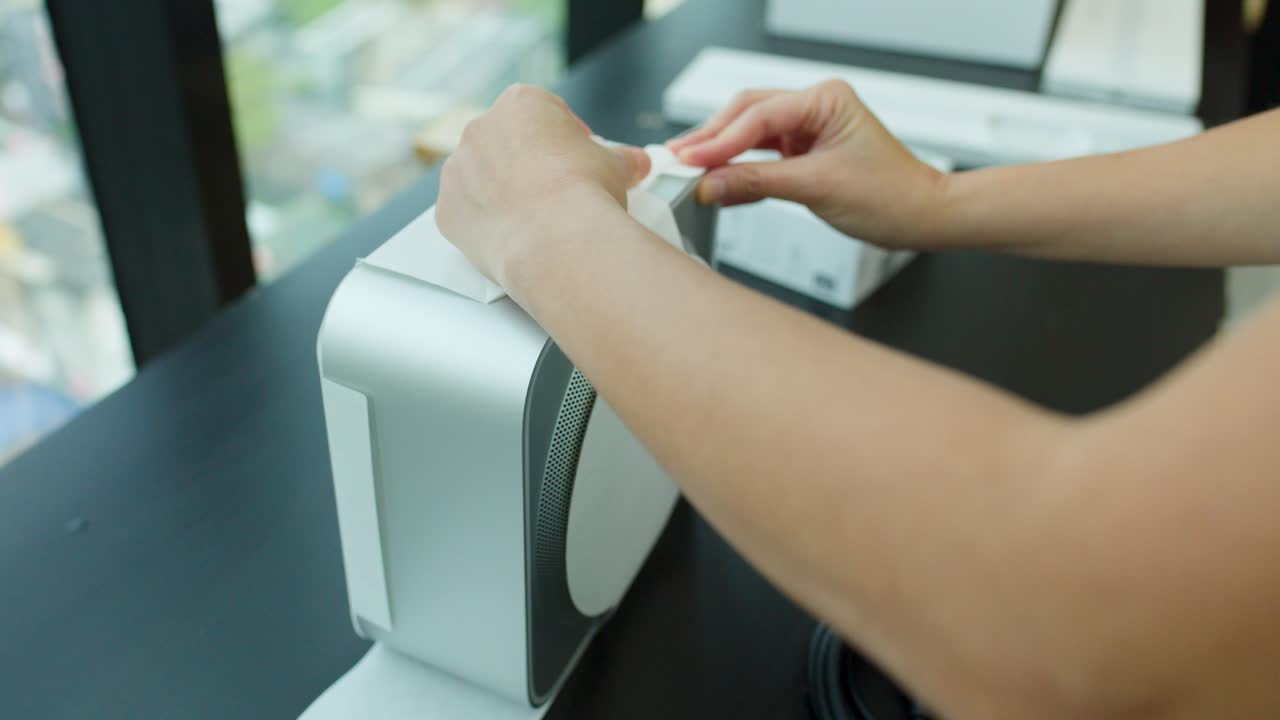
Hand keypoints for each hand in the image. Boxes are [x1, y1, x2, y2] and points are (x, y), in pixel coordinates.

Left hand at [436, 84, 650, 293]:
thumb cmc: (585, 193)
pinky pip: (467, 213)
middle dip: (530, 164)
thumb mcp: (616, 166)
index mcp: (521, 103)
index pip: (545, 112)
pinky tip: (514, 238)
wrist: (558, 241)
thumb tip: (637, 163)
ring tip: (535, 220)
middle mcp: (481, 129)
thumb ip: (622, 159)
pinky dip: (486, 224)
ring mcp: (457, 170)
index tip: (580, 158)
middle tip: (557, 192)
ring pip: (480, 178)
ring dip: (502, 192)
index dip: (567, 137)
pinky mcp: (447, 211)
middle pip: (507, 143)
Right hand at [667, 80, 945, 248]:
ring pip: (749, 134)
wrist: (919, 216)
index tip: (689, 160)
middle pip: (746, 115)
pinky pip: (761, 156)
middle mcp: (815, 106)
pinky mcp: (803, 151)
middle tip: (676, 160)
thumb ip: (757, 183)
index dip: (719, 140)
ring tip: (687, 169)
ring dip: (720, 153)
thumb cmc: (890, 195)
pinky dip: (738, 169)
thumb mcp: (816, 188)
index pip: (758, 116)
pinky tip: (716, 181)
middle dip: (711, 139)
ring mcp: (808, 128)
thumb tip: (710, 185)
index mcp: (825, 99)